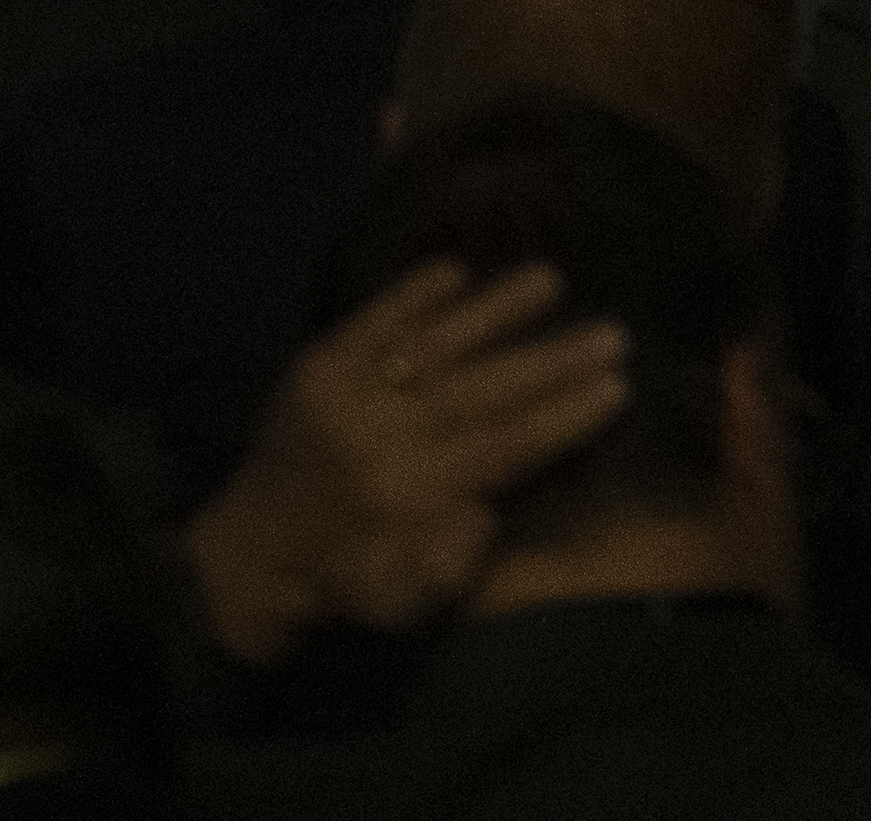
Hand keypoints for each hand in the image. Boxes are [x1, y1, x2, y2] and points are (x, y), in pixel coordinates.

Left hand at [182, 256, 633, 662]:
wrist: (253, 551)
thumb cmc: (346, 582)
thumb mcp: (403, 603)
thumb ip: (449, 563)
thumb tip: (490, 509)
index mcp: (407, 493)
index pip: (502, 446)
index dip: (562, 416)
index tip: (617, 387)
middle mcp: (379, 432)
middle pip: (480, 388)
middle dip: (550, 359)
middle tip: (611, 332)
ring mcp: (345, 389)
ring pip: (432, 342)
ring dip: (493, 308)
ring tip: (550, 277)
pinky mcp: (317, 363)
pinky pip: (371, 320)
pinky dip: (412, 292)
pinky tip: (456, 267)